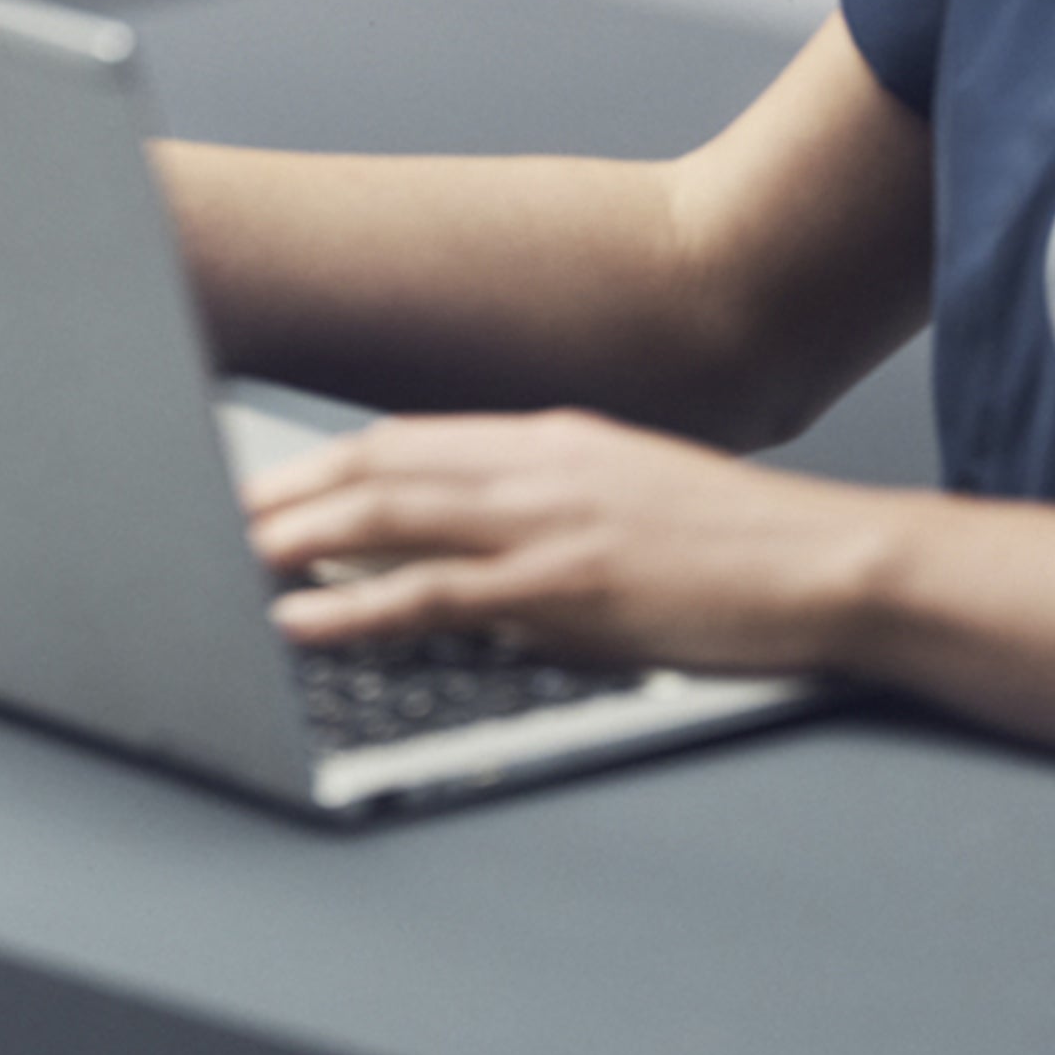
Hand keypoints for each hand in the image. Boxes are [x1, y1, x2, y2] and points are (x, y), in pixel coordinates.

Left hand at [245, 409, 886, 680]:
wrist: (827, 564)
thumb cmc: (742, 546)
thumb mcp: (634, 493)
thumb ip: (554, 498)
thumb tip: (479, 532)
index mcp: (554, 438)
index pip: (411, 439)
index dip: (331, 462)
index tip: (274, 483)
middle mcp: (539, 464)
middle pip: (383, 466)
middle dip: (293, 491)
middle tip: (227, 517)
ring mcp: (549, 523)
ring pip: (391, 516)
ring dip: (303, 537)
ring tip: (239, 557)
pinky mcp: (566, 587)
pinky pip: (434, 593)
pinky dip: (358, 602)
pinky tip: (309, 616)